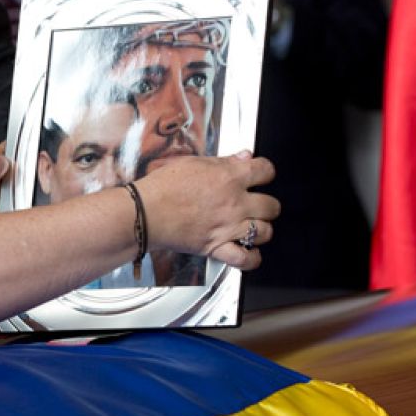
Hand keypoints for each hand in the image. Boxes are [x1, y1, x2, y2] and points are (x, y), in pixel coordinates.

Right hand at [136, 151, 279, 270]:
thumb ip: (223, 162)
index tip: (261, 175)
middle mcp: (235, 203)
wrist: (143, 212)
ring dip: (261, 230)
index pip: (266, 171)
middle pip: (272, 205)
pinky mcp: (216, 247)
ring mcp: (228, 227)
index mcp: (230, 177)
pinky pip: (245, 259)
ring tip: (251, 227)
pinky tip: (248, 252)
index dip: (265, 172)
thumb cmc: (162, 187)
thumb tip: (243, 157)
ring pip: (265, 231)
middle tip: (257, 205)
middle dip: (267, 205)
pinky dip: (251, 258)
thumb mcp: (193, 163)